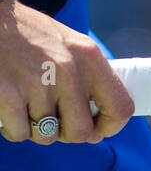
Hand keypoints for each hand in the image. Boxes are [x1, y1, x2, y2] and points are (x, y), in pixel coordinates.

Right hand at [0, 0, 133, 143]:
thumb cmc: (28, 34)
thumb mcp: (69, 45)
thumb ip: (89, 81)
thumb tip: (98, 131)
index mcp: (89, 57)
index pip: (120, 107)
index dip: (110, 127)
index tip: (97, 130)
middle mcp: (68, 70)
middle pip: (81, 132)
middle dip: (66, 133)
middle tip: (53, 120)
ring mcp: (37, 83)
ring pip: (47, 135)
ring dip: (36, 129)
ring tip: (27, 108)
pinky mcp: (7, 94)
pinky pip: (19, 133)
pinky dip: (12, 128)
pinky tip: (9, 109)